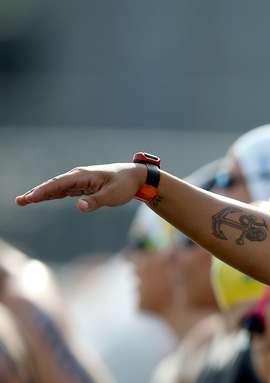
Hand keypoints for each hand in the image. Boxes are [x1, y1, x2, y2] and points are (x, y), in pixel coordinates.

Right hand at [16, 163, 145, 211]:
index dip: (42, 191)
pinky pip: (64, 190)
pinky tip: (44, 198)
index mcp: (83, 176)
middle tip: (19, 201)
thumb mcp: (112, 195)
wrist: (136, 177)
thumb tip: (79, 206)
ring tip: (25, 200)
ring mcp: (80, 181)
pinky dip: (53, 194)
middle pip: (53, 185)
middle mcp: (79, 176)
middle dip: (36, 192)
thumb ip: (95, 201)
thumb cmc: (124, 185)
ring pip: (57, 187)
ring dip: (42, 193)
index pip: (58, 184)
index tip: (29, 198)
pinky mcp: (84, 186)